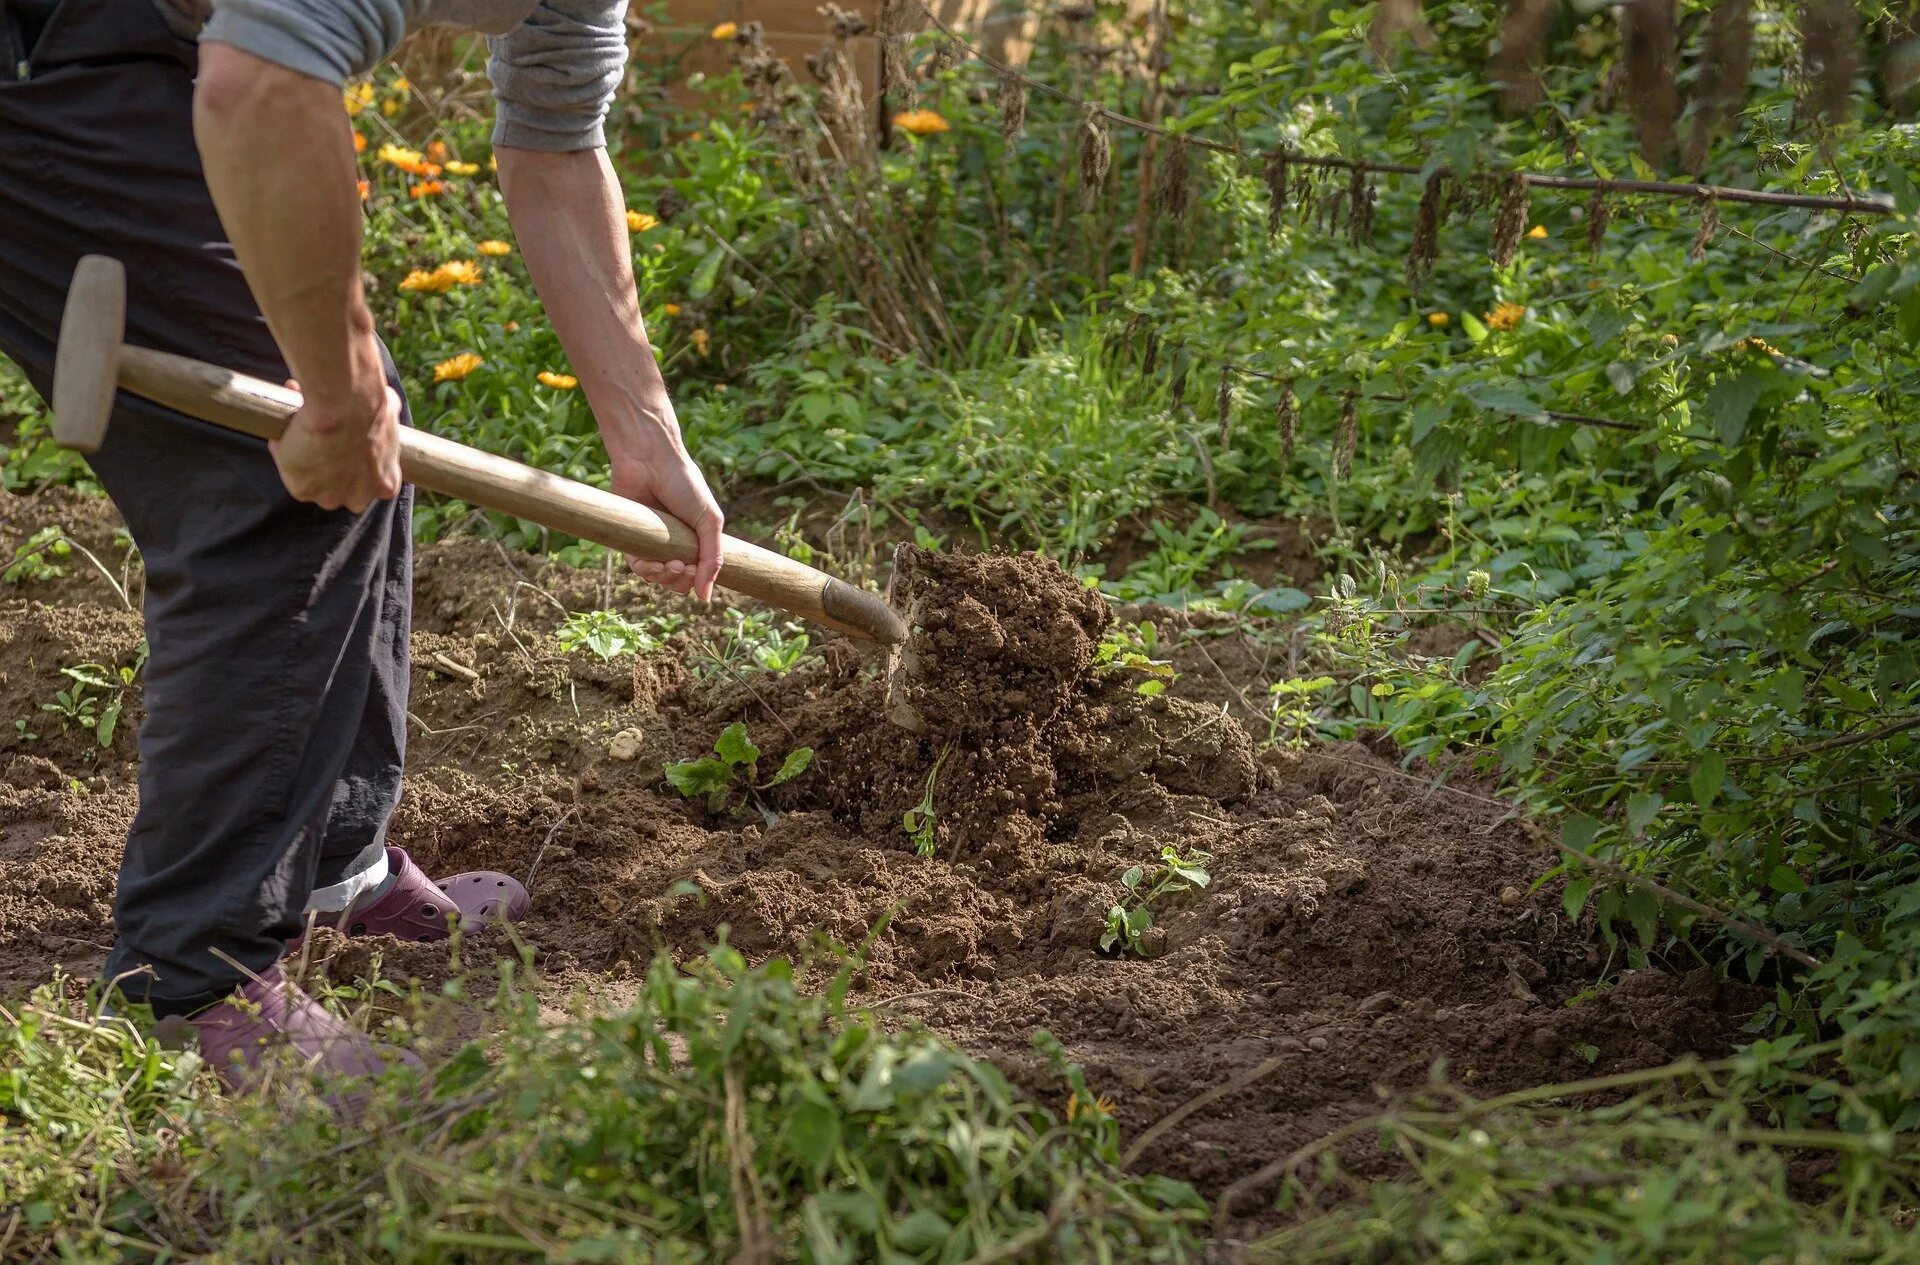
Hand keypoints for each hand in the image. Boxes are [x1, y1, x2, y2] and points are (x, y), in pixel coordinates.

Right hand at [270, 382, 403, 512]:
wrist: (342, 406)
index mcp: (385, 485)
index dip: (358, 465)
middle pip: (343, 491)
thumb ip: (385, 419)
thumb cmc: (370, 405)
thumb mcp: (389, 411)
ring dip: (307, 465)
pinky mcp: (304, 491)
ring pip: (316, 486)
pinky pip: (290, 473)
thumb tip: (384, 402)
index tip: (347, 446)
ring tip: (300, 436)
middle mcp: (359, 498)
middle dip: (334, 471)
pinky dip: (284, 455)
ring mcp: (331, 497)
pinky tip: (285, 435)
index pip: (371, 483)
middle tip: (321, 442)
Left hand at [611, 439, 724, 600]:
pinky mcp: (630, 540)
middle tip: (684, 566)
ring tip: (670, 564)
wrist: (651, 461)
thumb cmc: (685, 485)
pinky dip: (646, 571)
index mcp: (696, 540)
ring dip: (664, 578)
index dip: (698, 581)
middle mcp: (675, 545)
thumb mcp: (709, 521)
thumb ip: (713, 559)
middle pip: (677, 582)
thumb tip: (705, 598)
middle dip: (681, 582)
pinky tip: (653, 564)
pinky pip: (637, 568)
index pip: (698, 575)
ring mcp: (652, 544)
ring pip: (657, 579)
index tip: (697, 570)